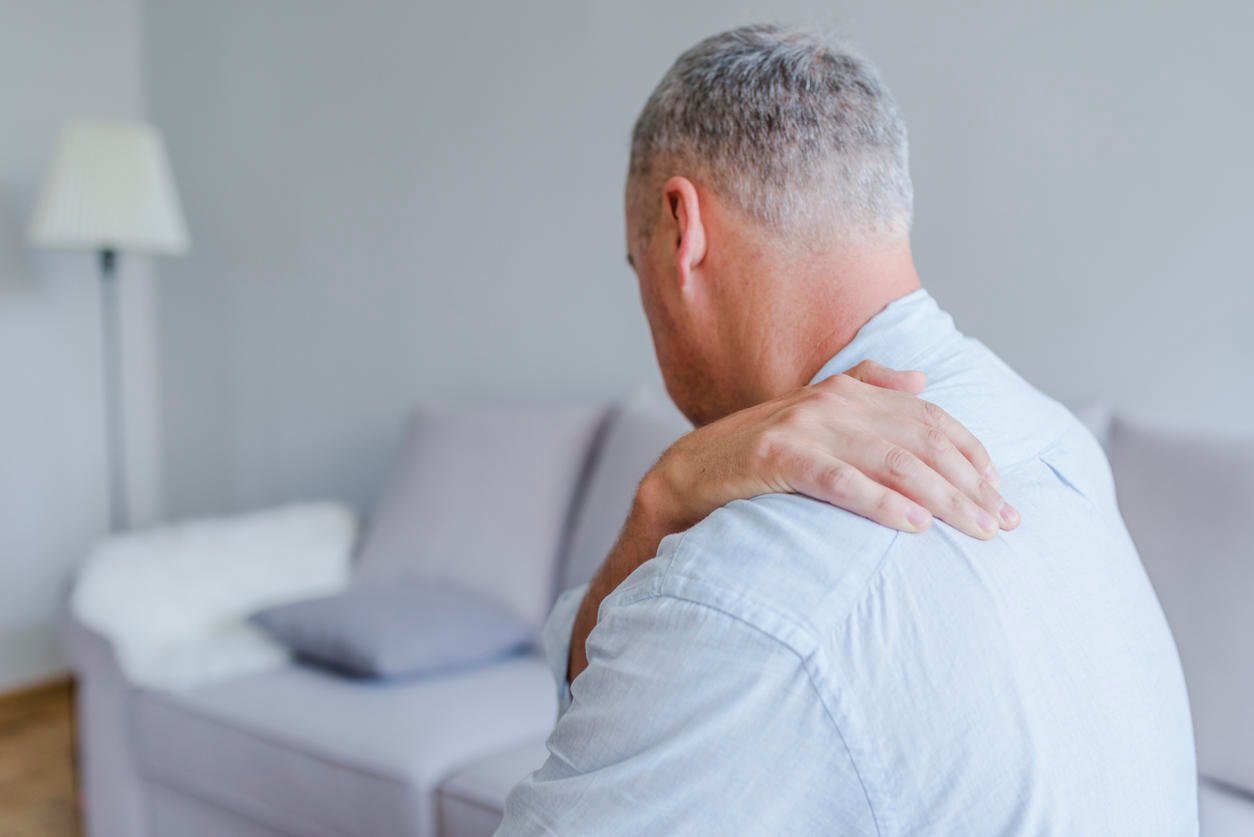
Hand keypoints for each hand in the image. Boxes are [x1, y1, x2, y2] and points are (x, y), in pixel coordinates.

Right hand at [640, 360, 1016, 539]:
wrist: (688, 474)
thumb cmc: (758, 455)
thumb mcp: (815, 416)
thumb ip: (868, 389)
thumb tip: (923, 380)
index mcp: (847, 391)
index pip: (928, 417)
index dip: (970, 453)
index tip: (1001, 491)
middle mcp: (832, 403)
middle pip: (920, 441)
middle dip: (969, 483)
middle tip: (1003, 522)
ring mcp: (804, 427)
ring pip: (893, 461)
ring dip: (943, 499)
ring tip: (976, 529)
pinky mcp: (777, 457)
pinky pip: (841, 481)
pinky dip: (882, 502)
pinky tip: (914, 525)